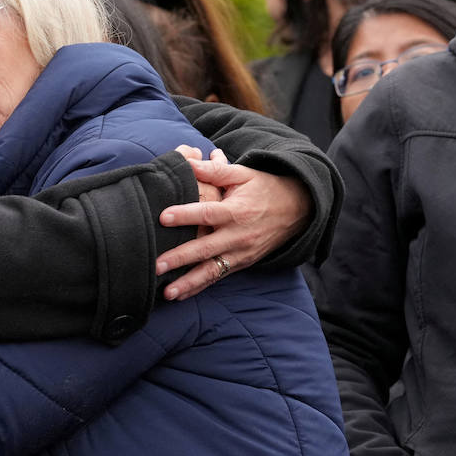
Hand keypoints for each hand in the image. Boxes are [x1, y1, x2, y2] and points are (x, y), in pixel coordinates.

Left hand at [154, 150, 310, 300]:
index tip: (163, 217)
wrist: (298, 209)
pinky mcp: (243, 263)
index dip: (185, 215)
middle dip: (180, 258)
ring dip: (189, 283)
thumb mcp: (243, 174)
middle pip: (206, 248)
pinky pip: (219, 277)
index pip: (207, 214)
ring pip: (212, 271)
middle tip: (156, 265)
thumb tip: (187, 161)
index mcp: (236, 211)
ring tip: (168, 292)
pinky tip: (181, 294)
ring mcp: (242, 253)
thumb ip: (214, 170)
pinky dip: (200, 287)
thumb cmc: (264, 187)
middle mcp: (238, 235)